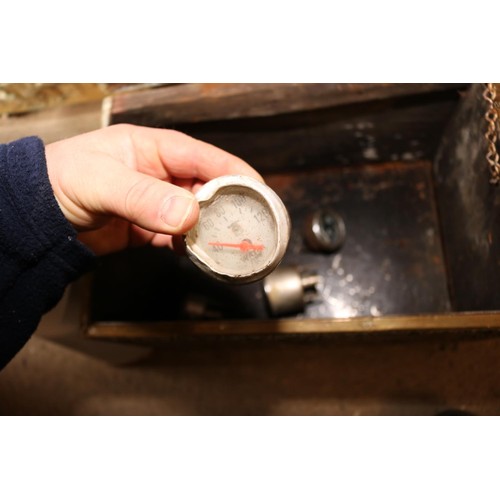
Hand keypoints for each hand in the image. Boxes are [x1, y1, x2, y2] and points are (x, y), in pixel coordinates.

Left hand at [45, 124, 262, 254]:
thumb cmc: (61, 180)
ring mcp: (158, 203)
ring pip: (198, 215)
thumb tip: (188, 213)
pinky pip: (181, 237)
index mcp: (154, 149)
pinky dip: (193, 247)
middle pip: (208, 188)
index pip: (204, 157)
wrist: (36, 216)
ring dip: (214, 230)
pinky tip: (201, 254)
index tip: (259, 191)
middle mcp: (162, 174)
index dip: (235, 173)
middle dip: (231, 206)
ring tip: (232, 244)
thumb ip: (143, 196)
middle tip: (251, 225)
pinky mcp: (151, 228)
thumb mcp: (101, 181)